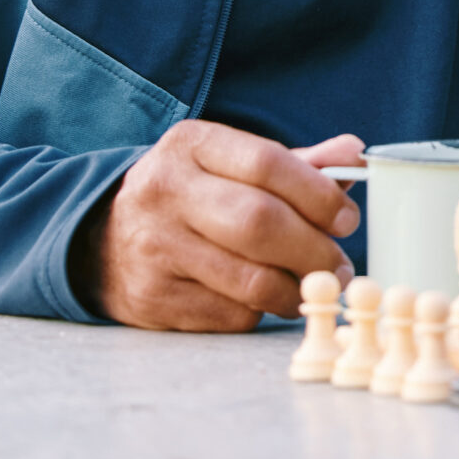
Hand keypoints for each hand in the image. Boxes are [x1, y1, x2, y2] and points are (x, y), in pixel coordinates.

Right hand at [72, 121, 362, 330]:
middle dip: (314, 250)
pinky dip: (263, 311)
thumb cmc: (190, 198)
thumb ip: (295, 164)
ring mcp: (155, 247)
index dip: (319, 195)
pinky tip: (270, 300)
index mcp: (191, 145)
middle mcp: (165, 191)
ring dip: (297, 289)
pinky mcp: (153, 298)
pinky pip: (231, 314)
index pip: (268, 164)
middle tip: (339, 266)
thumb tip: (355, 155)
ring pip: (250, 278)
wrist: (103, 242)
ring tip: (315, 286)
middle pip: (260, 223)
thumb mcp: (230, 165)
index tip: (347, 219)